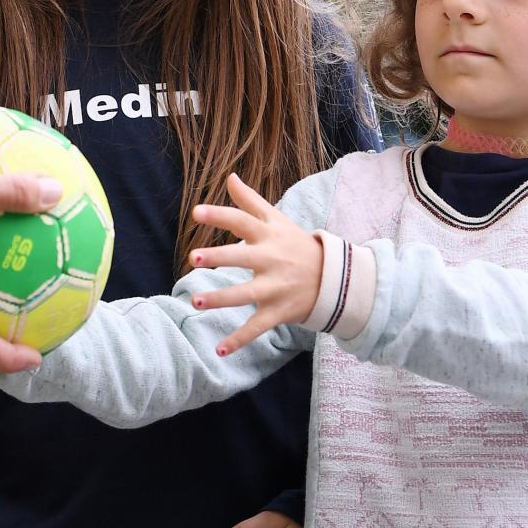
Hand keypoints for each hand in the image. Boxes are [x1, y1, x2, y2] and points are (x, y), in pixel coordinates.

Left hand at [186, 175, 320, 356]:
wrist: (335, 278)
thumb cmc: (296, 244)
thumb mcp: (277, 220)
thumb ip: (250, 201)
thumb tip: (229, 177)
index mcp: (268, 236)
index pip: (242, 221)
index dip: (220, 216)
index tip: (196, 212)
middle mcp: (271, 260)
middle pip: (243, 257)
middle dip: (219, 257)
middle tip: (193, 258)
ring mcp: (275, 287)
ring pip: (245, 295)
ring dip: (221, 299)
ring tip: (195, 303)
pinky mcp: (278, 312)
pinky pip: (256, 328)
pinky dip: (239, 340)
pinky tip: (219, 350)